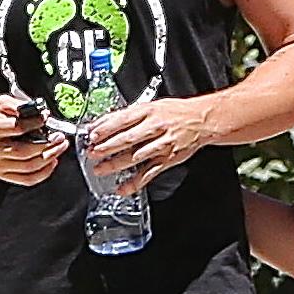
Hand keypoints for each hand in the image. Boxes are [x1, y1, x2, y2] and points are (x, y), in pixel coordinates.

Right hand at [0, 96, 65, 185]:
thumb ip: (18, 105)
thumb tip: (38, 111)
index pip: (17, 128)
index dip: (35, 122)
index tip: (45, 117)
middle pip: (25, 151)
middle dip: (47, 144)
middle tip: (59, 137)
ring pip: (29, 166)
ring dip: (49, 157)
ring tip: (59, 147)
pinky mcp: (3, 174)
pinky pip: (27, 179)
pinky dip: (44, 173)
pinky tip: (52, 162)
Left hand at [84, 96, 213, 192]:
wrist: (201, 120)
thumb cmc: (176, 112)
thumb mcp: (152, 105)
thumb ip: (129, 115)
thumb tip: (104, 123)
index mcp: (148, 111)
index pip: (123, 119)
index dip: (106, 128)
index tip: (92, 134)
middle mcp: (155, 128)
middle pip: (127, 139)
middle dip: (107, 147)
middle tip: (92, 153)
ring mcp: (161, 145)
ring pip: (136, 156)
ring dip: (116, 164)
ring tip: (100, 169)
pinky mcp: (167, 159)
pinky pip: (149, 173)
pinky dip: (135, 182)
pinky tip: (123, 188)